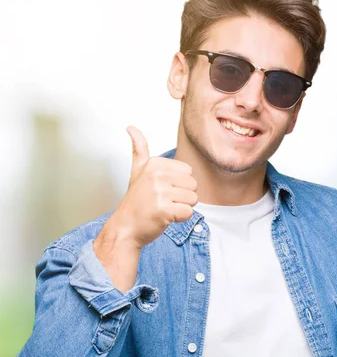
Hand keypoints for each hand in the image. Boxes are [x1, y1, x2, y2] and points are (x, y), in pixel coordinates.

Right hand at [109, 126, 198, 248]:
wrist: (124, 228)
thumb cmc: (136, 202)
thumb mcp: (136, 171)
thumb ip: (139, 150)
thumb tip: (131, 127)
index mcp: (154, 164)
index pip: (188, 171)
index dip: (179, 184)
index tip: (160, 190)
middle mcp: (156, 175)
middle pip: (193, 185)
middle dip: (183, 197)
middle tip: (163, 201)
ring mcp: (159, 192)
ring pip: (193, 199)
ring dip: (182, 208)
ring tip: (164, 209)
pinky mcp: (163, 210)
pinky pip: (188, 213)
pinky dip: (180, 219)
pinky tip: (165, 218)